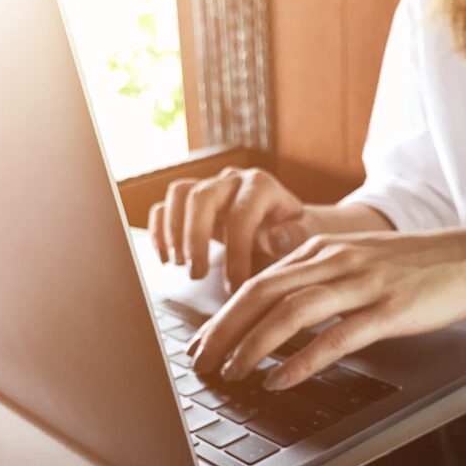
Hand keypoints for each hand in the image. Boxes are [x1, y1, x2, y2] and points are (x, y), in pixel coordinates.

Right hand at [148, 168, 307, 288]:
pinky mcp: (193, 199)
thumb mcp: (306, 234)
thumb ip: (295, 236)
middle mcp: (233, 180)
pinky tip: (165, 258)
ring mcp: (210, 186)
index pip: (241, 216)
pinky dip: (159, 229)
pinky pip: (166, 204)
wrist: (288, 220)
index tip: (235, 285)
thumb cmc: (295, 231)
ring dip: (173, 231)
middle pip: (202, 197)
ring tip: (178, 265)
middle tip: (196, 275)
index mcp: (262, 186)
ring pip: (179, 194)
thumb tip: (277, 237)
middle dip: (195, 239)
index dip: (236, 253)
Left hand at [188, 225, 465, 389]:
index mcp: (324, 249)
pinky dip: (302, 361)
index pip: (258, 281)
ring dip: (253, 346)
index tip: (202, 343)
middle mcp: (336, 260)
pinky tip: (280, 380)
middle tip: (201, 363)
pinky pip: (336, 337)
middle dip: (224, 331)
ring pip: (291, 313)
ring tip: (231, 373)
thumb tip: (276, 310)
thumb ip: (317, 277)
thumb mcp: (358, 259)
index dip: (223, 315)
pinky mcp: (390, 309)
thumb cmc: (415, 264)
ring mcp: (363, 283)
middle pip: (263, 294)